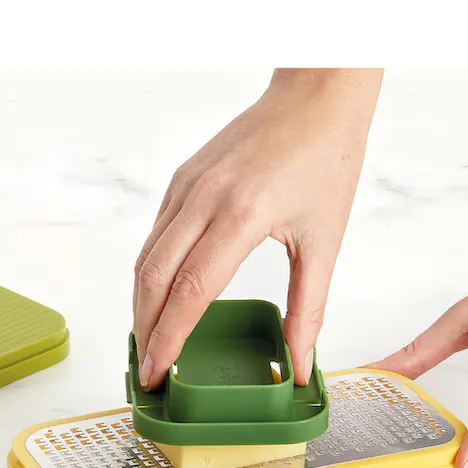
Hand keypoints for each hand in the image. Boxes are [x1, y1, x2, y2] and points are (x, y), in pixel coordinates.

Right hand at [133, 69, 380, 389]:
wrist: (316, 94)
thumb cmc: (326, 160)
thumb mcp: (325, 242)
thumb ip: (308, 310)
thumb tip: (298, 363)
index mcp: (241, 216)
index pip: (190, 291)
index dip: (168, 338)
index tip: (157, 373)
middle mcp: (203, 200)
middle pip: (153, 280)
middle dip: (145, 332)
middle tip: (147, 373)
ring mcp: (186, 187)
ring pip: (145, 260)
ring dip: (141, 307)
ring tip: (148, 345)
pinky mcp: (181, 181)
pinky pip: (155, 238)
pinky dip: (149, 277)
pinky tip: (158, 302)